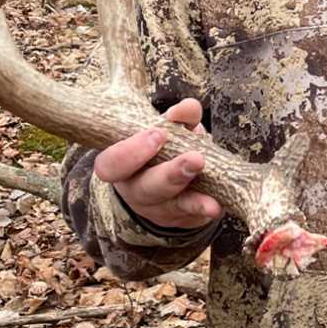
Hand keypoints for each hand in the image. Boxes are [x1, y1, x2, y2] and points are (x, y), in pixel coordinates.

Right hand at [93, 97, 224, 231]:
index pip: (111, 165)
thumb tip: (188, 108)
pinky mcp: (178, 219)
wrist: (171, 181)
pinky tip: (215, 206)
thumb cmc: (163, 148)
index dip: (131, 152)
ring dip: (191, 198)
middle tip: (195, 159)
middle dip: (170, 174)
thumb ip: (178, 117)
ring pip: (169, 206)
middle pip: (145, 188)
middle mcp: (135, 190)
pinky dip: (203, 209)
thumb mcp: (167, 129)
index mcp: (121, 166)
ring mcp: (156, 209)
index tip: (159, 134)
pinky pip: (190, 217)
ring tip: (211, 196)